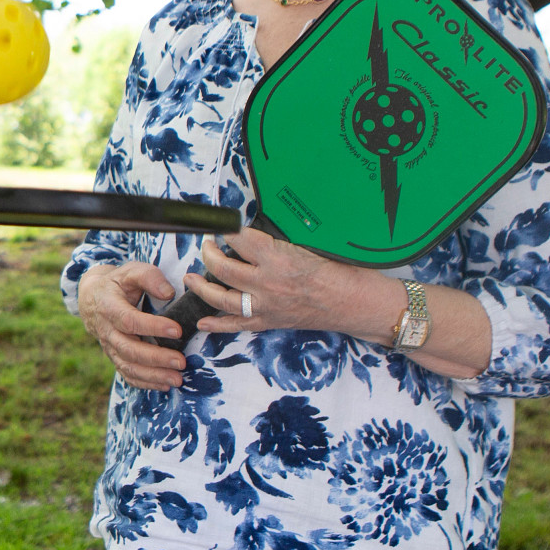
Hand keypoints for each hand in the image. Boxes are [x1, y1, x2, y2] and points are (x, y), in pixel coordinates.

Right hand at [76, 262, 188, 390]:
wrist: (93, 298)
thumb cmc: (118, 283)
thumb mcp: (130, 271)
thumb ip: (149, 277)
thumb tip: (168, 293)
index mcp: (108, 306)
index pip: (129, 320)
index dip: (152, 327)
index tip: (176, 330)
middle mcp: (106, 330)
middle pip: (129, 349)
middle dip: (156, 358)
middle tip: (181, 362)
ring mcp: (109, 347)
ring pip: (128, 366)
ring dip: (153, 375)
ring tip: (177, 379)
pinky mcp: (114, 357)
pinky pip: (127, 374)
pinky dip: (145, 383)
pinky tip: (164, 385)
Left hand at [185, 226, 367, 335]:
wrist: (358, 304)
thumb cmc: (341, 271)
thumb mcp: (309, 245)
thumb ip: (278, 242)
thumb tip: (251, 235)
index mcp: (278, 257)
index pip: (239, 237)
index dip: (225, 228)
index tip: (220, 224)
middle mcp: (267, 282)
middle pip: (222, 267)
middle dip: (208, 253)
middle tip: (207, 245)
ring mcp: (267, 305)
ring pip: (222, 297)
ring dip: (202, 286)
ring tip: (191, 278)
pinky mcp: (271, 322)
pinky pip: (237, 325)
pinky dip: (218, 325)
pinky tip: (203, 321)